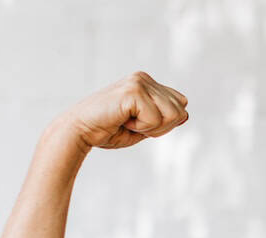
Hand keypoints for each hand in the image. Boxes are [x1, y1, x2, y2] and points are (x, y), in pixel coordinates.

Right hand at [56, 71, 189, 149]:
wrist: (79, 131)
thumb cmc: (107, 130)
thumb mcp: (143, 126)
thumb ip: (163, 119)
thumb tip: (186, 114)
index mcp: (147, 83)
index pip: (181, 104)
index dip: (165, 123)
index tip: (139, 124)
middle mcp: (144, 78)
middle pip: (180, 110)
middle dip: (161, 127)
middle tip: (133, 125)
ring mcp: (139, 81)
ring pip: (173, 115)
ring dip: (152, 128)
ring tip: (128, 122)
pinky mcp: (133, 90)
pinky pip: (156, 119)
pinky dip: (142, 128)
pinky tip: (122, 121)